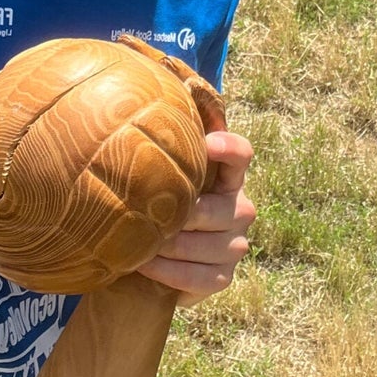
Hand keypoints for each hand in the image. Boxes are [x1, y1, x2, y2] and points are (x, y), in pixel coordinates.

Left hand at [140, 129, 255, 306]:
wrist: (158, 254)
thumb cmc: (160, 202)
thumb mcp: (164, 174)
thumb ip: (163, 143)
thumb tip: (147, 99)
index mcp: (229, 177)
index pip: (241, 155)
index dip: (229, 148)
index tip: (206, 143)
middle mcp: (240, 209)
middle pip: (216, 209)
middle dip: (179, 215)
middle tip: (144, 214)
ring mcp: (236, 245)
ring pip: (205, 246)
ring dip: (167, 246)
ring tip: (135, 242)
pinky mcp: (224, 277)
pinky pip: (198, 277)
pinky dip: (168, 272)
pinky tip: (144, 265)